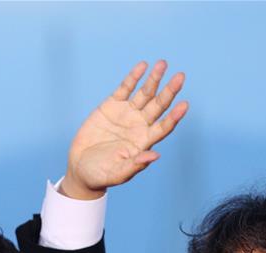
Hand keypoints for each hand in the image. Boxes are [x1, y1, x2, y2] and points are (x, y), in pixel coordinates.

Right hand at [62, 60, 187, 199]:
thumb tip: (155, 156)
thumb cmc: (102, 175)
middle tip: (180, 77)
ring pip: (145, 93)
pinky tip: (143, 66)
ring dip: (154, 79)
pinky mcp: (112, 105)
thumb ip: (136, 164)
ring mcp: (127, 114)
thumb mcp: (119, 173)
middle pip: (158, 106)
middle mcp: (139, 125)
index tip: (184, 105)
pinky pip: (125, 88)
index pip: (164, 127)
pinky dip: (133, 77)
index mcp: (144, 142)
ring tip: (162, 64)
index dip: (174, 116)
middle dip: (169, 91)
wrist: (81, 167)